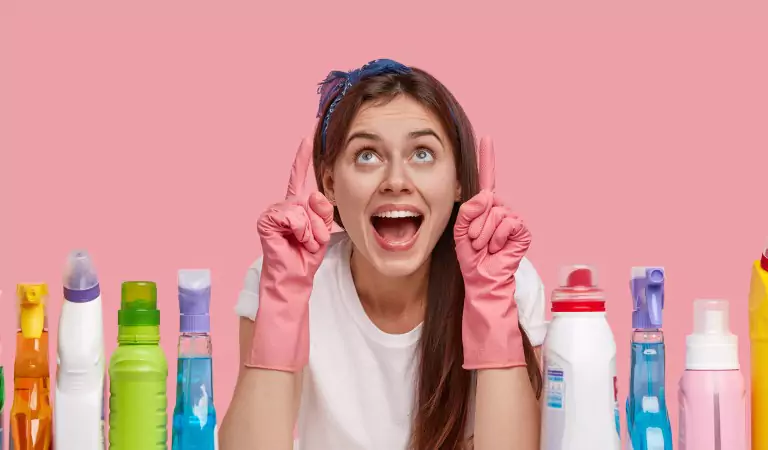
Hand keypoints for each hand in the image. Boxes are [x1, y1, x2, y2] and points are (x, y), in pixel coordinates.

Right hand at [247, 138, 333, 371]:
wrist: (290, 293)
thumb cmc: (305, 268)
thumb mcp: (322, 239)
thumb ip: (323, 217)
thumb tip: (318, 200)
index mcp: (298, 212)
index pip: (304, 179)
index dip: (305, 157)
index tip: (311, 131)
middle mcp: (284, 211)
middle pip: (308, 196)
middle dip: (319, 220)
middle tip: (315, 241)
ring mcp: (274, 216)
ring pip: (301, 206)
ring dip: (312, 229)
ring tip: (307, 247)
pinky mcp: (267, 224)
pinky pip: (291, 214)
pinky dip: (300, 230)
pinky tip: (297, 244)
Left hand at [454, 136, 531, 369]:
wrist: (481, 280)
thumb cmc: (471, 258)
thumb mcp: (460, 231)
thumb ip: (468, 211)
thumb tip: (486, 195)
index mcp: (484, 207)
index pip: (485, 179)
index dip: (487, 158)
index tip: (486, 138)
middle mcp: (500, 208)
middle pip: (486, 200)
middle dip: (475, 224)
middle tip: (476, 243)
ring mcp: (512, 219)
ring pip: (495, 212)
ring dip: (484, 234)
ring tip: (485, 248)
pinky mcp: (522, 230)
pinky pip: (507, 223)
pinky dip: (497, 237)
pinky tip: (497, 249)